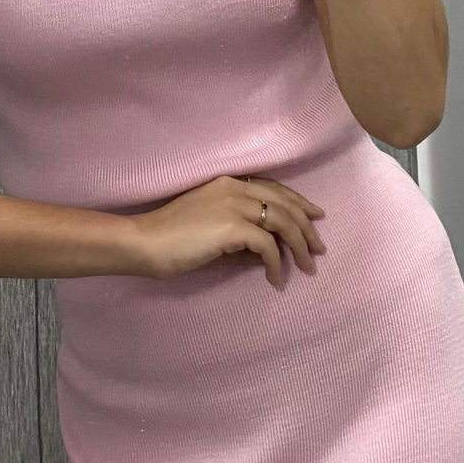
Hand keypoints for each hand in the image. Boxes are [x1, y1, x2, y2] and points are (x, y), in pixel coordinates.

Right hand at [132, 173, 325, 290]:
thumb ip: (235, 227)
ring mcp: (233, 205)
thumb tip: (263, 245)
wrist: (145, 242)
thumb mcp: (208, 224)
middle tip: (319, 249)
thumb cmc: (170, 237)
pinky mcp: (231, 228)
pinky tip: (274, 279)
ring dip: (299, 247)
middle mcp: (235, 189)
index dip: (299, 202)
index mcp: (228, 182)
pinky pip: (268, 246)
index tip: (315, 216)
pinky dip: (276, 264)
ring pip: (284, 223)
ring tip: (306, 267)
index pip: (274, 189)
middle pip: (286, 204)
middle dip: (307, 228)